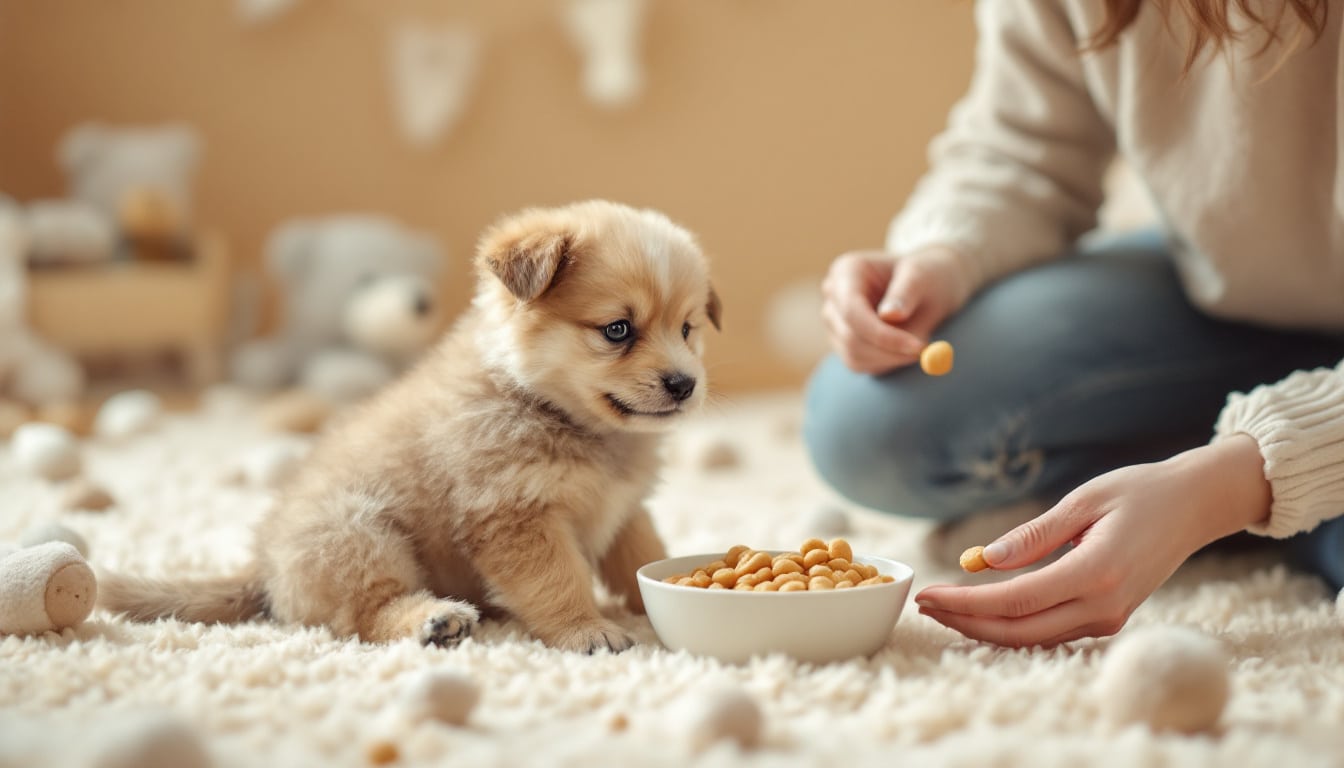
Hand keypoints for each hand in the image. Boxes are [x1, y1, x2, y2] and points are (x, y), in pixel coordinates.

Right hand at [820, 247, 969, 373]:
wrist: (929, 285)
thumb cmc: (927, 275)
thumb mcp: (924, 277)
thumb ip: (906, 293)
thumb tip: (888, 315)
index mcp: (846, 271)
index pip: (852, 310)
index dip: (882, 334)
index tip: (918, 347)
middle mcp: (833, 296)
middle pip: (851, 337)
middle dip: (890, 350)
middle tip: (926, 351)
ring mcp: (834, 321)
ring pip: (855, 355)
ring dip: (891, 359)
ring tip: (919, 343)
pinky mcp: (842, 342)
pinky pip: (860, 364)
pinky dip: (886, 363)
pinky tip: (905, 347)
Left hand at [914, 435, 1271, 647]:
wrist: (1196, 506)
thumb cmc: (1140, 492)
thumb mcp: (1083, 500)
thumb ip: (1033, 535)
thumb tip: (983, 562)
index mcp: (1096, 573)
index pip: (1014, 600)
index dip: (964, 602)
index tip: (927, 593)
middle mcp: (1104, 606)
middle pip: (1017, 630)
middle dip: (964, 622)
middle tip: (922, 604)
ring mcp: (1109, 619)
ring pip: (1032, 638)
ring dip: (982, 628)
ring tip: (941, 608)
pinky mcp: (1109, 619)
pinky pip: (1049, 633)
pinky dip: (1010, 627)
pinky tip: (979, 612)